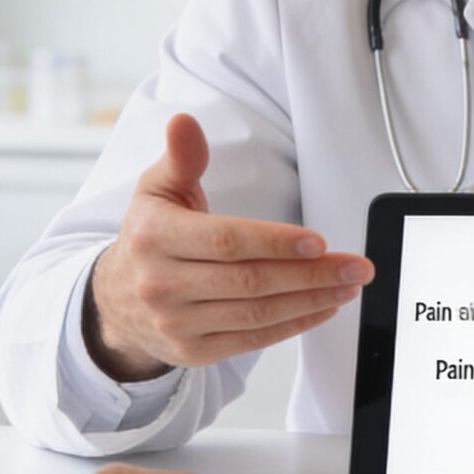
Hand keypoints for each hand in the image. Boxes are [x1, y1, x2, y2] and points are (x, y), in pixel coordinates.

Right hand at [87, 114, 374, 378]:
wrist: (116, 301)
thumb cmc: (150, 237)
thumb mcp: (157, 190)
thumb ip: (181, 158)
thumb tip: (184, 122)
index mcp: (155, 236)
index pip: (225, 241)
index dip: (275, 242)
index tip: (318, 241)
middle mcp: (161, 283)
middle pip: (250, 280)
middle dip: (312, 274)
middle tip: (356, 266)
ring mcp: (177, 322)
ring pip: (256, 313)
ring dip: (312, 300)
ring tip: (348, 285)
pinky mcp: (193, 351)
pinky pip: (252, 339)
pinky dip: (293, 324)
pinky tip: (323, 307)